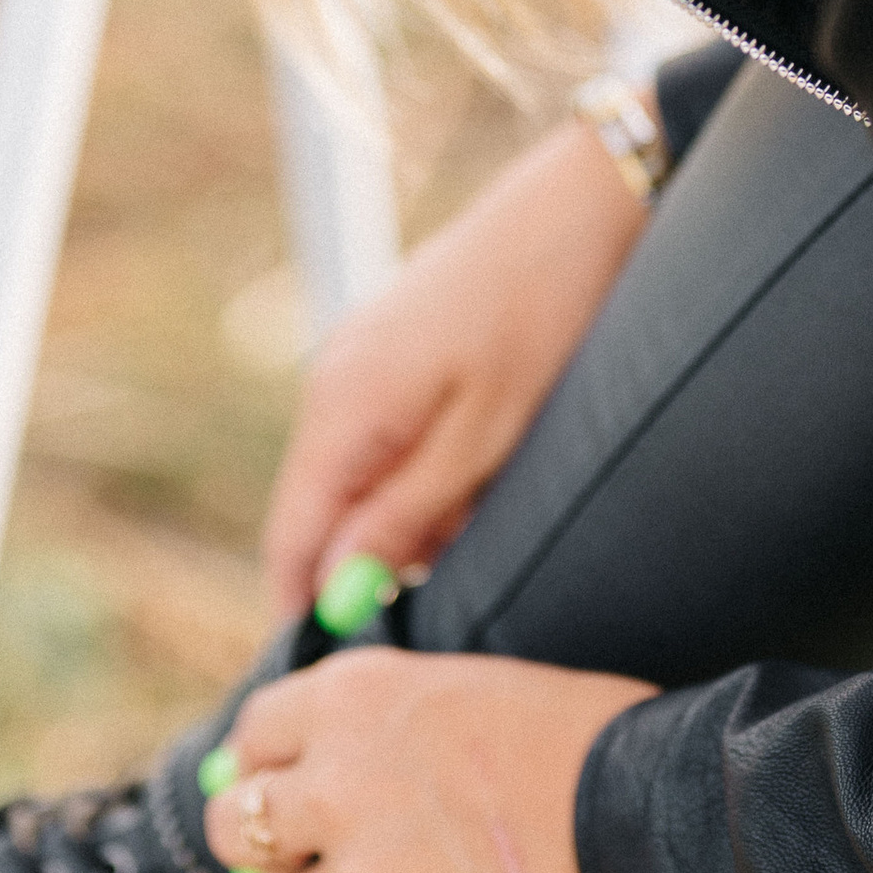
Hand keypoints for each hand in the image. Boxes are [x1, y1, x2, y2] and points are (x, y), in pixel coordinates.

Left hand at [200, 646, 654, 872]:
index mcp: (352, 700)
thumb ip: (383, 726)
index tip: (296, 787)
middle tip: (315, 859)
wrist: (662, 827)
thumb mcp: (468, 691)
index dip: (275, 765)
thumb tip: (311, 765)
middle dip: (269, 846)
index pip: (256, 735)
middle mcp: (333, 785)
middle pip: (238, 830)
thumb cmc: (591, 740)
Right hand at [261, 118, 648, 615]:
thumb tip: (335, 587)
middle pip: (317, 509)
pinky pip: (385, 435)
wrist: (582, 206)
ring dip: (401, 521)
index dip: (303, 608)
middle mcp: (332, 380)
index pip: (290, 537)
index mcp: (342, 408)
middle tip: (429, 614)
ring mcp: (359, 357)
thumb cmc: (542, 319)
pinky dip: (421, 474)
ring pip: (358, 474)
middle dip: (361, 568)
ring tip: (473, 538)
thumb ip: (404, 515)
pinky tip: (480, 482)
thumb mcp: (483, 441)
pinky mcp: (394, 345)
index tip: (334, 667)